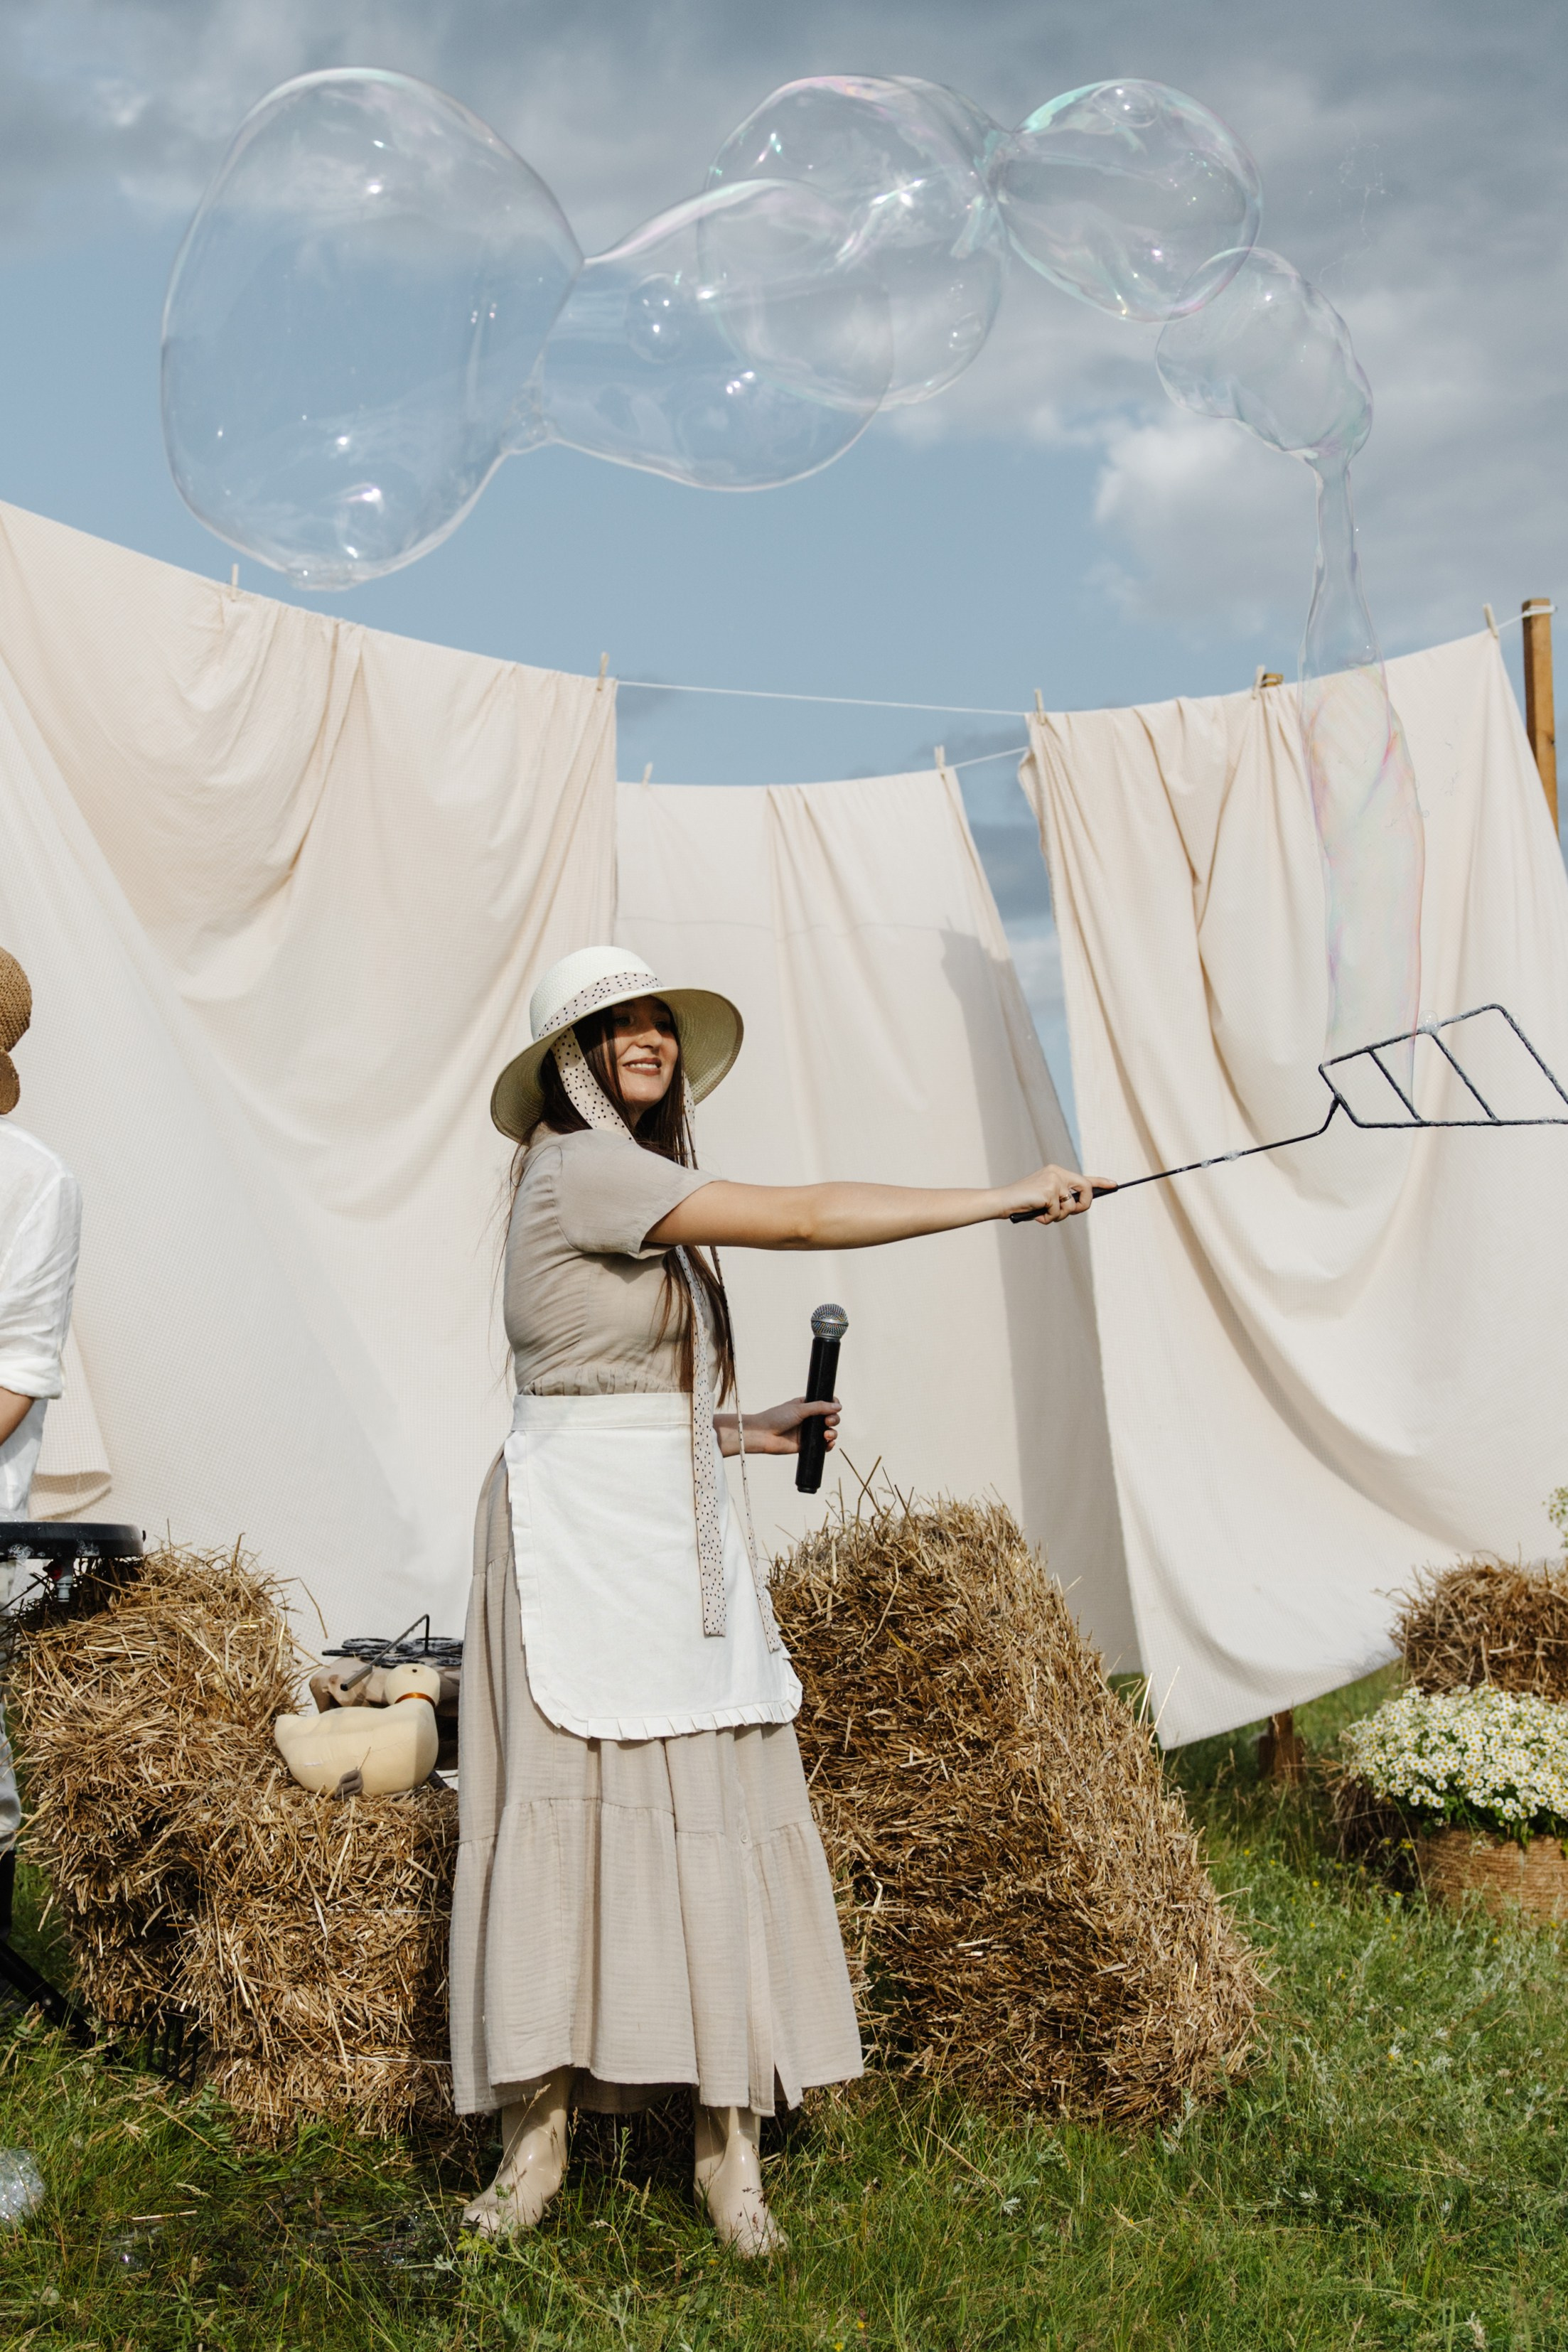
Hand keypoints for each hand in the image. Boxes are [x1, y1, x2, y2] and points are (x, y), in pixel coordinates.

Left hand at [715, 1397, 840, 1456]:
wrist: (763, 1434)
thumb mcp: (799, 1408)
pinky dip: (829, 1445)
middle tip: (828, 1421)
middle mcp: (810, 1419)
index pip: (827, 1403)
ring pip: (829, 1432)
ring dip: (833, 1433)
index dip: (834, 1405)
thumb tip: (838, 1406)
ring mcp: (809, 1432)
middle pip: (831, 1418)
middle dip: (834, 1419)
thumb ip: (819, 1407)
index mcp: (807, 1406)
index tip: (836, 1407)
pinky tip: (828, 1443)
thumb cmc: (776, 1417)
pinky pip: (823, 1445)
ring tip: (827, 1434)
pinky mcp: (807, 1445)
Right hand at [1003, 1164, 1112, 1223]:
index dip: (1101, 1182)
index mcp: (1056, 1172)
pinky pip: (1058, 1212)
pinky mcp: (1049, 1191)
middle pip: (1086, 1189)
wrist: (1003, 1201)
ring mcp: (1054, 1180)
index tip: (1115, 1185)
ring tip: (1043, 1214)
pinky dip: (1048, 1218)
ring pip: (1071, 1206)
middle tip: (1070, 1213)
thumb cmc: (1024, 1203)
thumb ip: (1062, 1199)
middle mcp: (1057, 1173)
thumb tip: (1080, 1206)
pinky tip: (1036, 1214)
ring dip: (1058, 1216)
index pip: (1083, 1177)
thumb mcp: (1046, 1199)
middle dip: (1083, 1205)